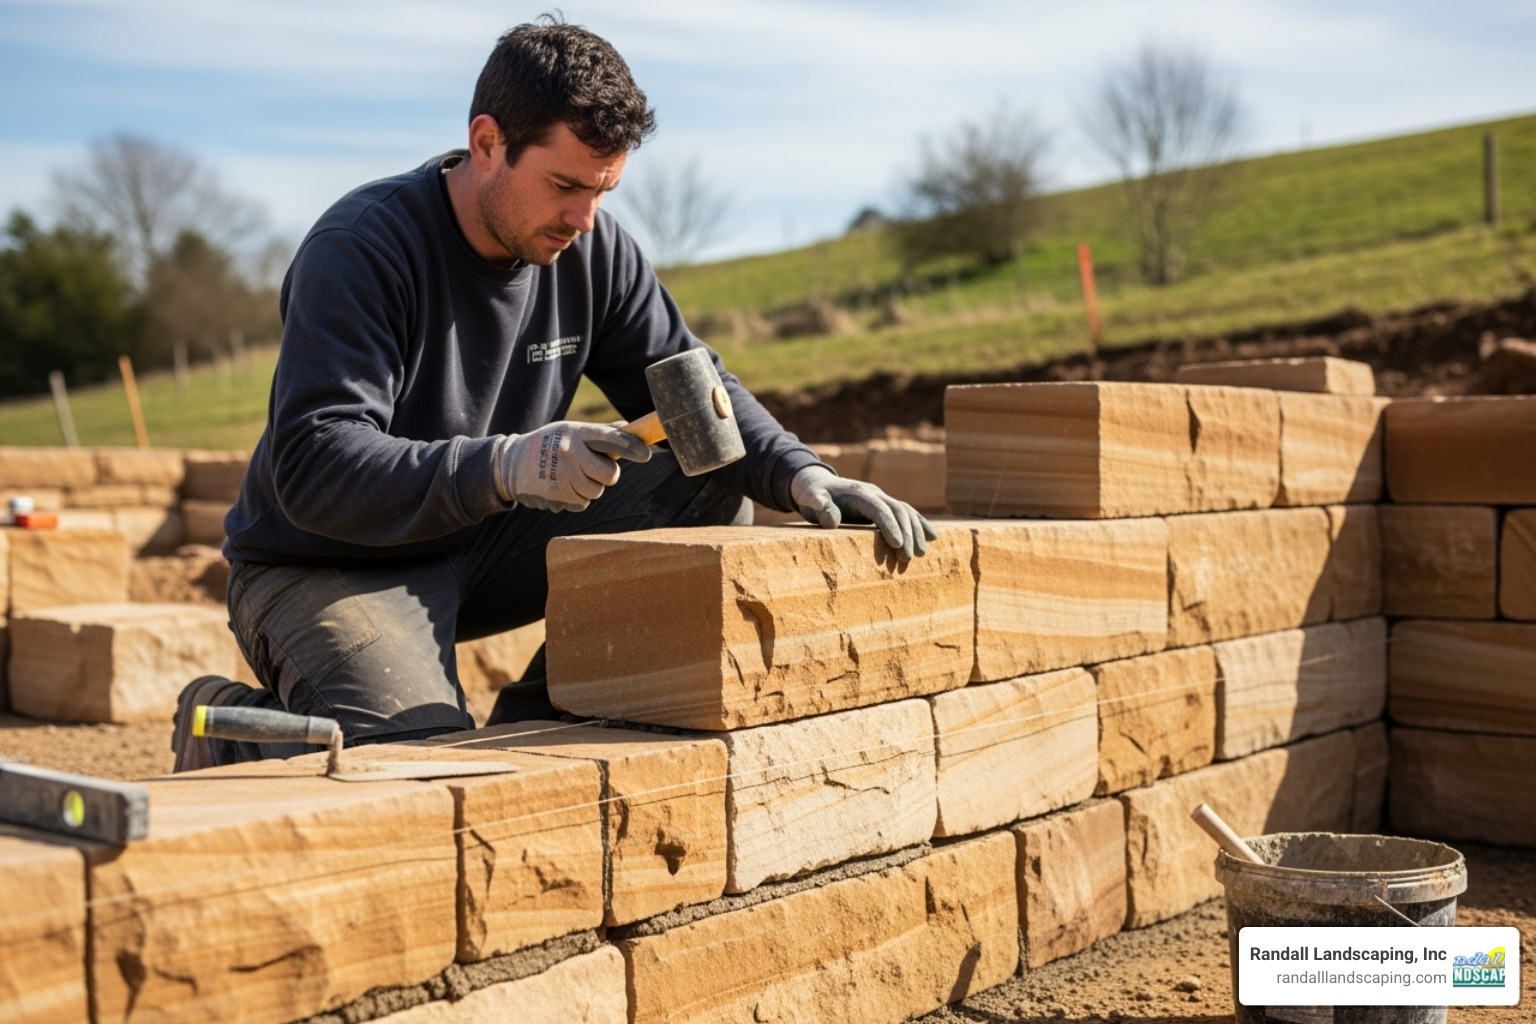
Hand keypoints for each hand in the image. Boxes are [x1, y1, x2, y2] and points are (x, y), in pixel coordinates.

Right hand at [494, 422, 650, 512]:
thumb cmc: (550, 444)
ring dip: (589, 487)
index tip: (647, 455)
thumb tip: (630, 430)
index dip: (631, 447)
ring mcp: (563, 476)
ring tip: (570, 475)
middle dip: (607, 475)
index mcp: (576, 432)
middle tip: (595, 469)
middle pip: (610, 475)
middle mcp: (570, 453)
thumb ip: (599, 433)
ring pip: (597, 492)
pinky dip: (576, 498)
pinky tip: (561, 486)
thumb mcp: (570, 431)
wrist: (510, 465)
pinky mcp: (557, 496)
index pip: (610, 439)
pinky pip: (583, 504)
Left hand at [789, 466, 937, 562]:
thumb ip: (820, 507)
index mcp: (859, 493)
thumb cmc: (813, 496)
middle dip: (907, 534)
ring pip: (906, 512)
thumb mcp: (811, 500)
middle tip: (910, 558)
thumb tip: (832, 520)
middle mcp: (875, 493)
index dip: (890, 526)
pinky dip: (919, 525)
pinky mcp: (885, 505)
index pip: (880, 509)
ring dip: (916, 532)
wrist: (818, 484)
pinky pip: (907, 513)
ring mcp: (882, 498)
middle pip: (898, 510)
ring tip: (921, 556)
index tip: (898, 545)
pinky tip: (932, 538)